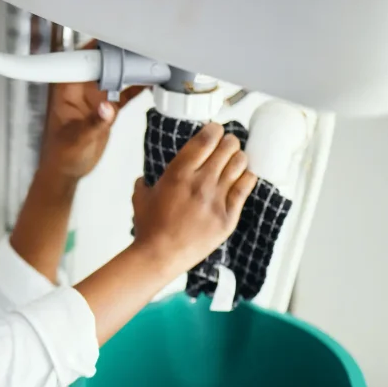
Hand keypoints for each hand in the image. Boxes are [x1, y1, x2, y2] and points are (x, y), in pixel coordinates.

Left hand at [39, 42, 146, 179]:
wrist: (68, 171)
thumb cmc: (63, 155)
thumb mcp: (78, 139)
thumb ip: (94, 122)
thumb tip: (108, 108)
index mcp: (69, 87)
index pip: (86, 58)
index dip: (103, 46)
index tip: (122, 41)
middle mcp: (83, 87)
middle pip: (105, 61)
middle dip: (123, 53)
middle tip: (146, 48)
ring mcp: (96, 96)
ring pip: (117, 74)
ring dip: (133, 68)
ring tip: (155, 59)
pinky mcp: (108, 107)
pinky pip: (125, 91)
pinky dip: (138, 86)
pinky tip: (154, 80)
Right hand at [130, 123, 256, 274]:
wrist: (160, 256)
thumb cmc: (149, 229)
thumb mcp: (141, 198)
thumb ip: (144, 183)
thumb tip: (144, 180)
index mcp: (179, 173)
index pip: (207, 138)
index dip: (215, 129)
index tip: (215, 130)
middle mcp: (201, 182)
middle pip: (228, 147)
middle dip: (228, 142)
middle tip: (227, 145)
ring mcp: (216, 200)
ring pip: (239, 164)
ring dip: (238, 158)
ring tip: (234, 161)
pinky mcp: (227, 217)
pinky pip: (245, 188)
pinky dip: (246, 178)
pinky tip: (244, 177)